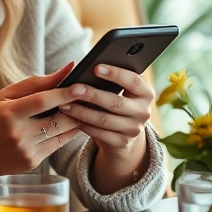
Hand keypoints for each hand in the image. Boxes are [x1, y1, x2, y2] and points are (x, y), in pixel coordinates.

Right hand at [0, 66, 85, 197]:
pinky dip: (68, 132)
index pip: (42, 101)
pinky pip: (58, 145)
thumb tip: (66, 69)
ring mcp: (27, 150)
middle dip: (78, 108)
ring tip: (85, 108)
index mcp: (9, 113)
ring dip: (77, 120)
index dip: (64, 93)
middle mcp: (18, 133)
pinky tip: (72, 123)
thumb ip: (36, 83)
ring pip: (62, 133)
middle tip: (91, 97)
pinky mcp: (33, 162)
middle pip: (58, 119)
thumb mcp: (6, 96)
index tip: (81, 85)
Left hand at [57, 64, 152, 192]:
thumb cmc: (115, 102)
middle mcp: (143, 112)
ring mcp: (134, 129)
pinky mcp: (122, 143)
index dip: (116, 74)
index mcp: (145, 93)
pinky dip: (83, 125)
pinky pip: (99, 133)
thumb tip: (86, 69)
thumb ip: (110, 80)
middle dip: (92, 95)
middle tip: (73, 89)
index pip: (134, 81)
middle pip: (116, 102)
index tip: (96, 67)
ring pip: (105, 120)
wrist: (123, 132)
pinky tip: (71, 118)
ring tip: (65, 104)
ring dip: (82, 112)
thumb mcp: (120, 91)